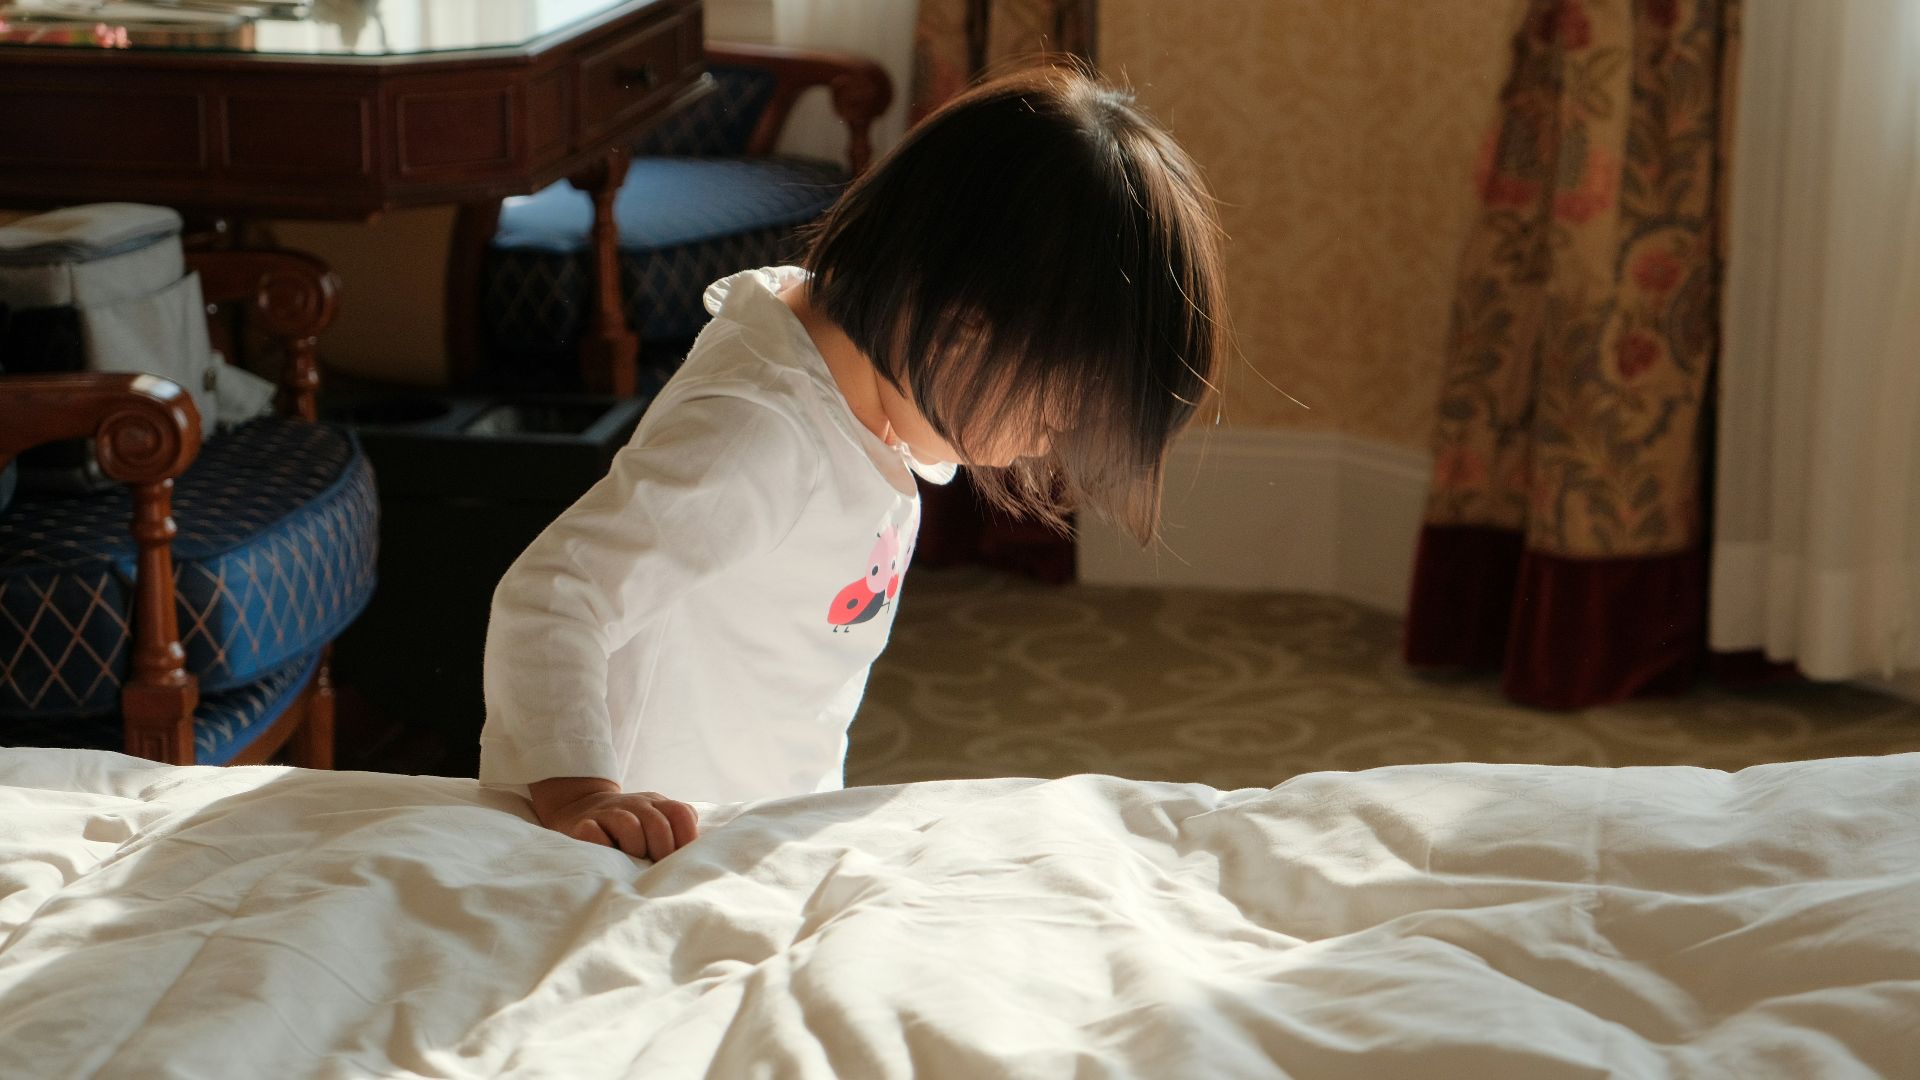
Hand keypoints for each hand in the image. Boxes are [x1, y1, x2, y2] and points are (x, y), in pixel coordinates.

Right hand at [528, 776, 698, 858]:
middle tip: (656, 866)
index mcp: (656, 804)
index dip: (686, 838)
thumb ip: (676, 832)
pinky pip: (595, 834)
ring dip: (635, 848)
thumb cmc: (628, 828)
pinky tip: (607, 856)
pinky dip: (603, 847)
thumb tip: (697, 858)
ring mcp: (608, 813)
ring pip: (629, 826)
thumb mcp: (654, 822)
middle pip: (658, 823)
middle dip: (661, 850)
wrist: (578, 809)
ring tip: (632, 860)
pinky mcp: (583, 825)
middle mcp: (635, 804)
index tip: (680, 860)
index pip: (681, 813)